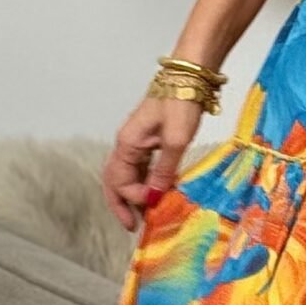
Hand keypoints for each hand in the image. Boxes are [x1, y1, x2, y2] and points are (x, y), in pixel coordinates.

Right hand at [102, 94, 206, 230]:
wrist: (190, 76)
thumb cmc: (182, 103)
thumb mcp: (175, 140)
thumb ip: (164, 170)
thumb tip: (156, 197)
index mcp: (127, 143)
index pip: (120, 181)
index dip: (134, 197)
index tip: (154, 205)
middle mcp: (127, 143)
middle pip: (115, 180)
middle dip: (121, 204)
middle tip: (133, 227)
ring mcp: (137, 141)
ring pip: (128, 175)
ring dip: (135, 196)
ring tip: (146, 216)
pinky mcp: (150, 139)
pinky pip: (141, 167)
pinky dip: (146, 182)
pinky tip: (157, 193)